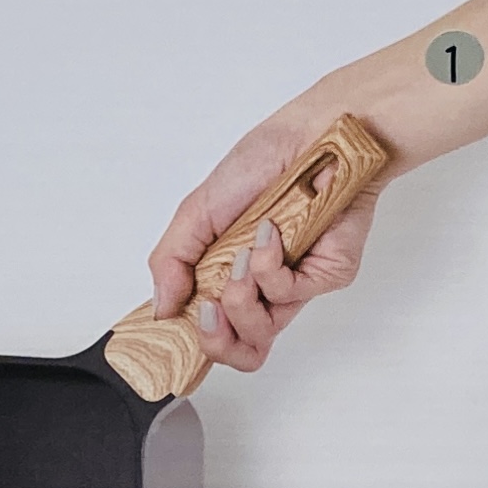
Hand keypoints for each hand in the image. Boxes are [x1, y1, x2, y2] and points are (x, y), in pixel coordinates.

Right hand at [144, 107, 380, 374]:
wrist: (316, 136)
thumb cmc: (264, 161)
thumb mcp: (199, 208)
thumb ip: (172, 260)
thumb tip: (160, 308)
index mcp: (231, 273)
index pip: (214, 331)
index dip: (195, 339)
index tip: (178, 322)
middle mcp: (264, 286)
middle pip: (240, 351)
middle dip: (215, 337)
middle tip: (209, 306)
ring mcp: (297, 283)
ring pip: (262, 334)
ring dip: (239, 295)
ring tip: (241, 255)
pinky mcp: (327, 275)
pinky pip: (288, 295)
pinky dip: (269, 265)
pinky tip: (271, 233)